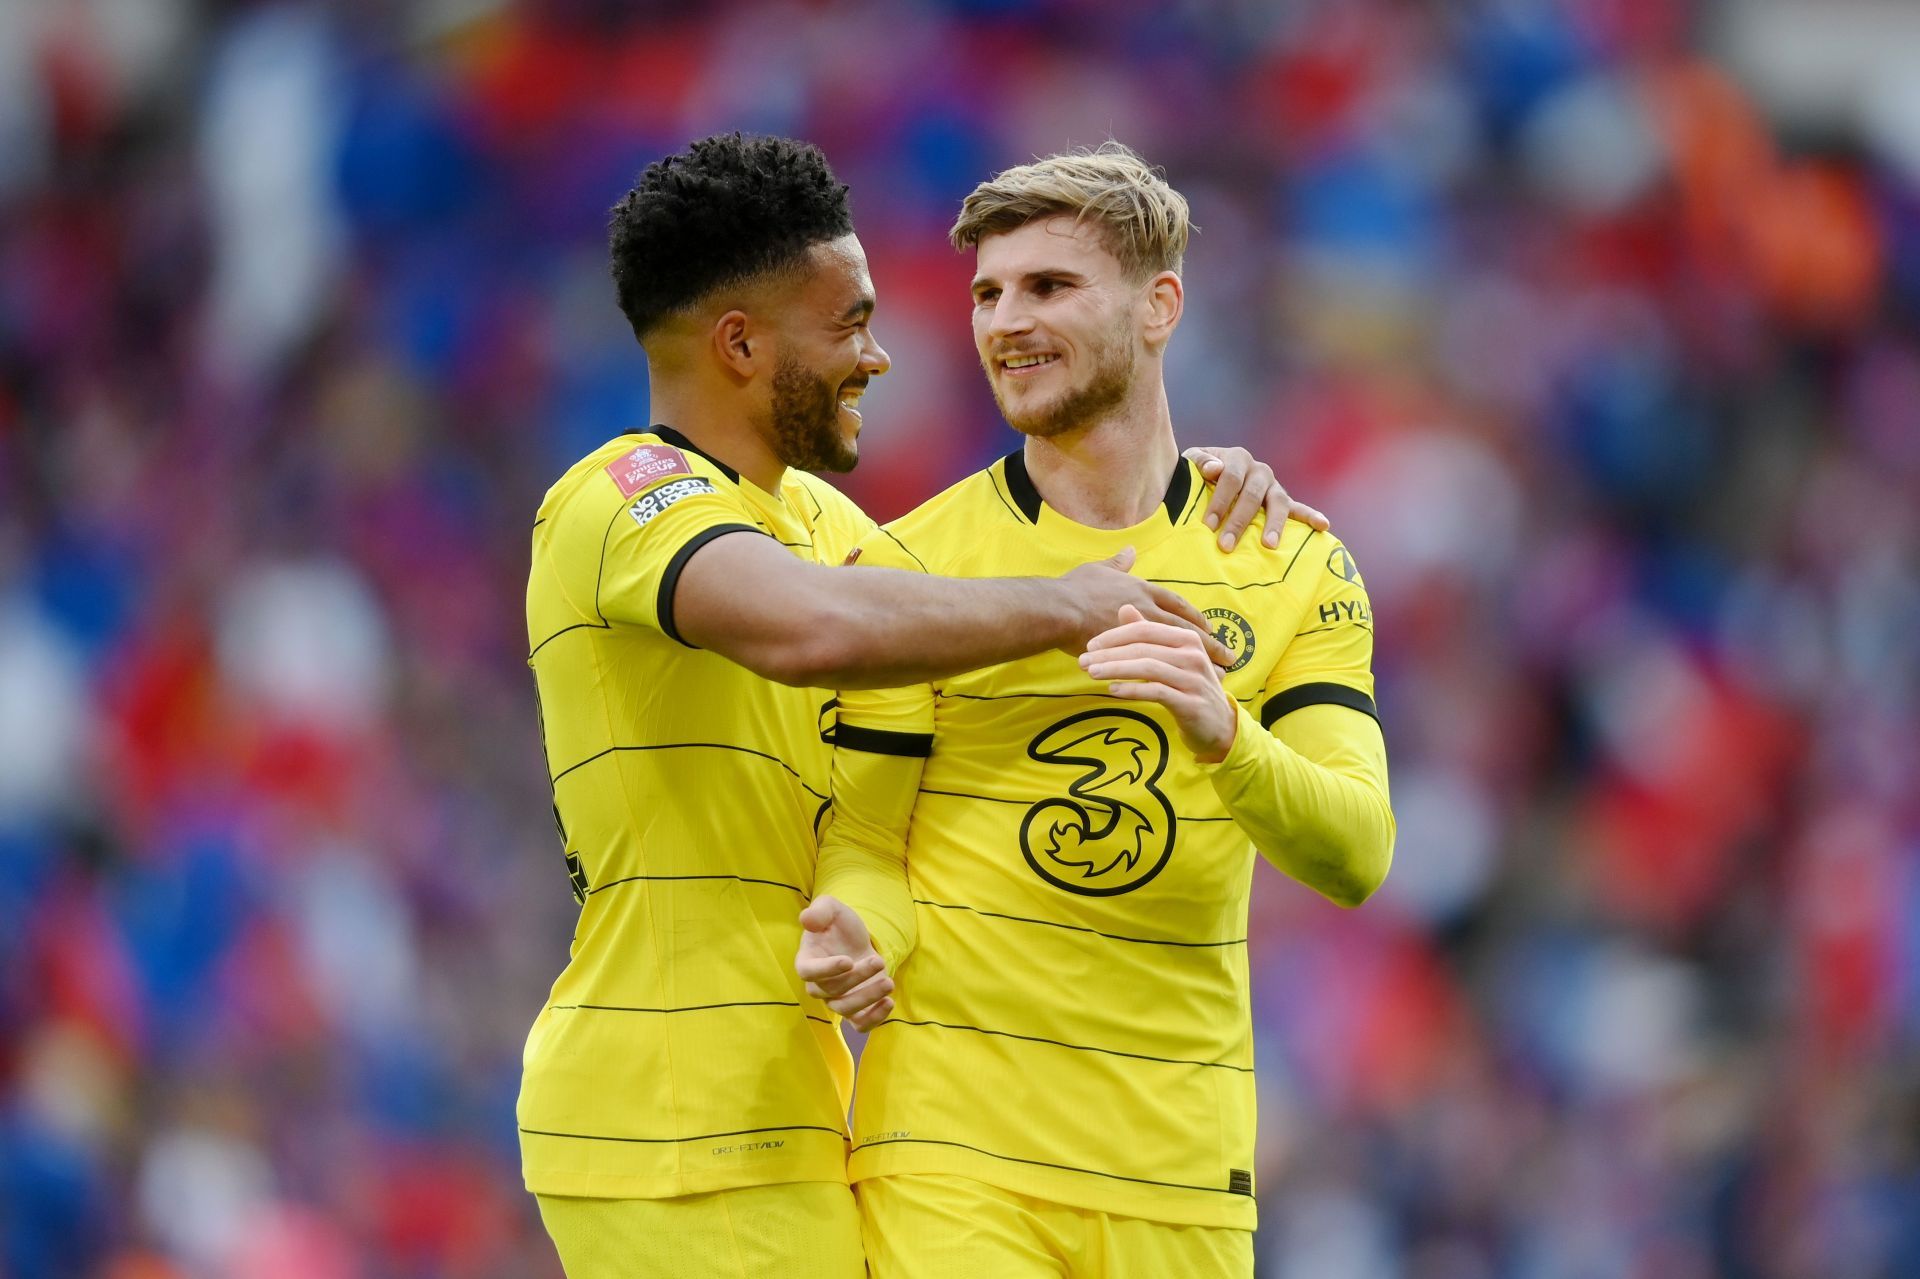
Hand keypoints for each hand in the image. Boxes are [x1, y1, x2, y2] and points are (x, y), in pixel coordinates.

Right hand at [796, 896, 893, 1030]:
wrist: (856, 941)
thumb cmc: (839, 925)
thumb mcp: (831, 908)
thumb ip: (819, 910)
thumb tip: (806, 919)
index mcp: (807, 961)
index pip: (808, 972)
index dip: (826, 969)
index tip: (848, 960)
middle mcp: (818, 985)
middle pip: (831, 991)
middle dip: (857, 978)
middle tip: (878, 961)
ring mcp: (836, 999)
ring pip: (845, 1009)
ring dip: (868, 998)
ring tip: (888, 982)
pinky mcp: (856, 1009)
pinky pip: (860, 1024)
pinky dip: (874, 1019)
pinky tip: (889, 1002)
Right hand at [1060, 548, 1235, 667]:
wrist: (1058, 609)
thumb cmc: (1074, 588)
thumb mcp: (1099, 569)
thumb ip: (1118, 563)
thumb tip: (1129, 550)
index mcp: (1141, 589)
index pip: (1177, 604)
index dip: (1194, 616)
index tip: (1209, 626)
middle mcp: (1148, 609)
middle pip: (1187, 628)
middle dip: (1210, 642)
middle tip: (1229, 655)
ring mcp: (1141, 631)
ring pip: (1180, 647)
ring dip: (1203, 661)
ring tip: (1221, 674)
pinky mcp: (1130, 652)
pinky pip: (1160, 665)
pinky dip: (1179, 675)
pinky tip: (1189, 686)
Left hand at [1079, 604, 1238, 761]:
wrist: (1219, 725)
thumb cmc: (1188, 687)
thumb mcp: (1170, 657)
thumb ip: (1149, 633)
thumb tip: (1124, 608)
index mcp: (1187, 638)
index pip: (1145, 630)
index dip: (1115, 635)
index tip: (1090, 645)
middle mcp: (1193, 654)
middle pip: (1143, 648)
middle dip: (1109, 654)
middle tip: (1082, 661)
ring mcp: (1194, 679)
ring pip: (1148, 668)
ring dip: (1115, 669)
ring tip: (1091, 673)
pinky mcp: (1191, 703)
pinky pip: (1156, 691)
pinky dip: (1132, 690)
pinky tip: (1113, 690)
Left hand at [1183, 446, 1328, 551]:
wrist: (1208, 477)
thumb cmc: (1197, 474)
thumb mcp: (1191, 464)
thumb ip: (1199, 463)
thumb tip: (1215, 469)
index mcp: (1238, 458)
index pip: (1230, 479)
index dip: (1219, 501)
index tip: (1208, 525)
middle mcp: (1259, 470)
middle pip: (1252, 495)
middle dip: (1239, 521)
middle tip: (1226, 545)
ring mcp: (1273, 486)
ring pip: (1277, 503)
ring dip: (1274, 524)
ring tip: (1269, 544)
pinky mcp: (1282, 501)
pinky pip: (1299, 508)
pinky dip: (1311, 516)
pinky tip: (1323, 525)